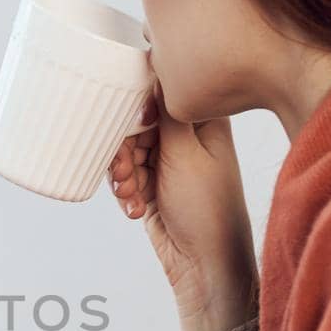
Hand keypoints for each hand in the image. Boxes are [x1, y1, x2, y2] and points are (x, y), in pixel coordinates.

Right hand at [108, 69, 257, 330]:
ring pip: (126, 150)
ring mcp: (168, 163)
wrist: (206, 265)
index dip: (139, 101)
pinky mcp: (153, 187)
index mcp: (204, 121)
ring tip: (130, 192)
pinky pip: (125, 177)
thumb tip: (157, 65)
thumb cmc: (208, 209)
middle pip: (136, 121)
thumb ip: (167, 112)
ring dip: (122, 172)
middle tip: (126, 169)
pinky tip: (136, 209)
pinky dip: (126, 192)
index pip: (164, 91)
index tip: (128, 116)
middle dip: (124, 146)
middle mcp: (185, 138)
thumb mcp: (186, 153)